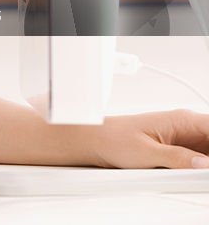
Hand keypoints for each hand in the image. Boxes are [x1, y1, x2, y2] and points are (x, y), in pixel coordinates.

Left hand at [82, 110, 208, 168]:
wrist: (96, 141)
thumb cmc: (115, 139)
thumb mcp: (147, 153)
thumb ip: (177, 158)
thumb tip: (204, 163)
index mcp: (181, 119)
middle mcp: (185, 126)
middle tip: (202, 174)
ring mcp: (183, 138)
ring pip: (207, 152)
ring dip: (204, 164)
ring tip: (194, 175)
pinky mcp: (178, 149)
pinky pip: (199, 158)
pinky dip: (199, 168)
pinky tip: (191, 175)